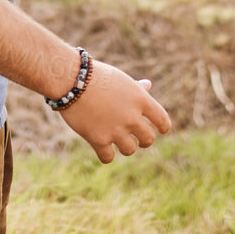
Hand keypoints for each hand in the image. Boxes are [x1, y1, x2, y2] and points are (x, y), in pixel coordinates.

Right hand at [57, 57, 173, 162]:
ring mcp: (115, 129)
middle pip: (148, 139)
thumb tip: (148, 86)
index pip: (162, 121)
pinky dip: (106, 154)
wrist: (71, 79)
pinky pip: (108, 157)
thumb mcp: (120, 79)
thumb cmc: (96, 75)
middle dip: (143, 139)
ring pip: (130, 150)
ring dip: (124, 146)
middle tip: (136, 137)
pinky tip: (102, 148)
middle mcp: (131, 116)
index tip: (160, 130)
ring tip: (116, 139)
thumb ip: (136, 88)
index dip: (162, 127)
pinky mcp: (98, 139)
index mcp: (140, 99)